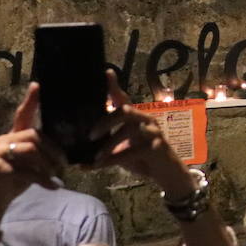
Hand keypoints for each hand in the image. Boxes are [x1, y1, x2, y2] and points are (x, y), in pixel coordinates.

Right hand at [0, 83, 63, 218]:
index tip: (37, 85)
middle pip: (35, 135)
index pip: (22, 115)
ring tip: (56, 176)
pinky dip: (44, 179)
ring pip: (32, 150)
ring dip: (49, 164)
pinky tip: (53, 187)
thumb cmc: (13, 181)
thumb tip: (64, 151)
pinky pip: (28, 170)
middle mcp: (3, 140)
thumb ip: (39, 152)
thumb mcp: (28, 164)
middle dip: (54, 151)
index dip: (30, 101)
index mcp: (12, 136)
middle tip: (64, 165)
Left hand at [90, 72, 192, 196]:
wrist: (165, 173)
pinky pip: (131, 152)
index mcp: (136, 116)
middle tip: (91, 135)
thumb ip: (107, 141)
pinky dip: (113, 159)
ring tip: (96, 157)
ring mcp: (152, 132)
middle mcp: (145, 119)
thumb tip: (80, 146)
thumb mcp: (122, 147)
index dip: (114, 86)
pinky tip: (100, 166)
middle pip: (124, 110)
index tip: (106, 73)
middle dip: (105, 122)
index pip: (124, 98)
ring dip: (109, 145)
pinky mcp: (156, 147)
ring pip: (127, 131)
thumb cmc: (141, 157)